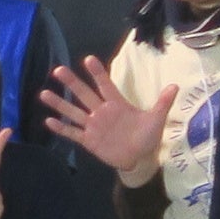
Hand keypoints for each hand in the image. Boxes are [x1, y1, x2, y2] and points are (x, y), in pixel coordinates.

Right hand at [38, 60, 165, 184]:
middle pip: (84, 94)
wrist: (139, 158)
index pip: (105, 85)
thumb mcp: (156, 119)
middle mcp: (101, 112)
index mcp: (116, 104)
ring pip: (74, 112)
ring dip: (60, 103)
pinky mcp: (88, 140)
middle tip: (58, 70)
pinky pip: (73, 133)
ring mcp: (93, 126)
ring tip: (43, 93)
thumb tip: (175, 86)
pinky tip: (48, 121)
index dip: (97, 73)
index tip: (88, 59)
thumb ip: (163, 103)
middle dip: (72, 83)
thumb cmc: (147, 136)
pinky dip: (61, 128)